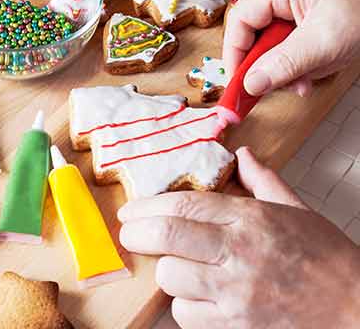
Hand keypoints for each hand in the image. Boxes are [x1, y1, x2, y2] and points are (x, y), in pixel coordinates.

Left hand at [118, 147, 359, 328]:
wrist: (355, 308)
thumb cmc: (325, 258)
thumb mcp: (295, 210)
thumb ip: (262, 181)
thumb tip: (241, 156)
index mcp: (251, 219)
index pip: (185, 204)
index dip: (148, 205)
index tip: (131, 211)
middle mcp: (239, 252)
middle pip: (168, 235)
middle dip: (137, 234)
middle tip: (131, 234)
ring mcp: (235, 292)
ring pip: (171, 276)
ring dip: (165, 271)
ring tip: (175, 266)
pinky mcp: (234, 325)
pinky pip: (185, 314)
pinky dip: (182, 305)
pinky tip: (195, 296)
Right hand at [223, 0, 359, 96]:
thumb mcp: (323, 44)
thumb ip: (282, 65)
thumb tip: (250, 84)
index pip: (241, 20)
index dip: (234, 53)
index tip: (237, 82)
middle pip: (256, 33)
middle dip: (267, 64)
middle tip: (272, 87)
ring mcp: (300, 4)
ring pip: (274, 44)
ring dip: (286, 68)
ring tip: (305, 81)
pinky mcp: (311, 18)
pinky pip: (291, 45)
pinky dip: (300, 64)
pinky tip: (314, 73)